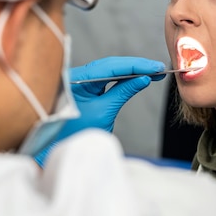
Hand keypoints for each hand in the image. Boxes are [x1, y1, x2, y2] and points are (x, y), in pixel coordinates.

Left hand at [34, 56, 165, 166]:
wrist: (56, 150)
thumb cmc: (75, 134)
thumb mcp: (104, 112)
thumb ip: (123, 92)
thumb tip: (144, 78)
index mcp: (75, 79)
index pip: (110, 66)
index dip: (135, 65)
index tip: (155, 66)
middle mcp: (76, 76)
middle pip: (110, 65)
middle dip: (135, 66)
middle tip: (158, 68)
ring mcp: (79, 82)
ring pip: (108, 70)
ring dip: (130, 70)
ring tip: (152, 72)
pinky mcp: (84, 89)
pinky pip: (105, 78)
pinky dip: (122, 78)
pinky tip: (136, 77)